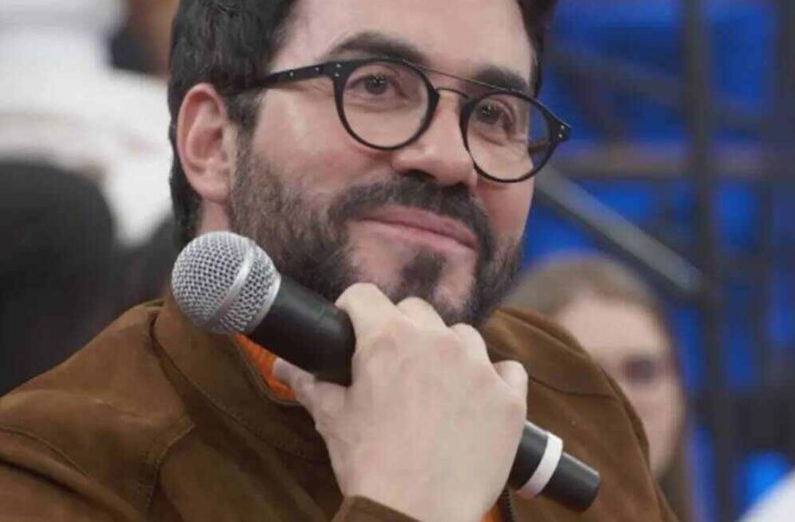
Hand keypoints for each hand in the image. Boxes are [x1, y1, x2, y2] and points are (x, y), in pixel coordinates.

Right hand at [274, 284, 527, 521]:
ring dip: (449, 353)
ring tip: (437, 390)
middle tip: (394, 368)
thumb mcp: (332, 419)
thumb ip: (308, 382)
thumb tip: (284, 365)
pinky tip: (477, 404)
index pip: (365, 295)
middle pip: (416, 311)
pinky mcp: (509, 397)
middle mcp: (437, 341)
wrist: (416, 517)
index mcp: (388, 340)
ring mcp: (479, 367)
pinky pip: (507, 370)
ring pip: (462, 336)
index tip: (353, 329)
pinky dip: (493, 381)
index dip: (353, 311)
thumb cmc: (372, 468)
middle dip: (402, 331)